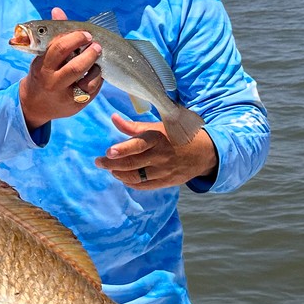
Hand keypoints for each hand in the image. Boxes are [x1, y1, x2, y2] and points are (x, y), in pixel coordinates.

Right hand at [19, 7, 103, 130]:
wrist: (35, 104)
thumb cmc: (42, 73)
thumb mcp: (42, 56)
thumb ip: (54, 35)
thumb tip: (58, 10)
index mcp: (43, 67)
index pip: (59, 49)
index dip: (75, 38)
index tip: (85, 34)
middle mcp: (53, 83)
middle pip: (75, 67)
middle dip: (90, 53)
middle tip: (97, 45)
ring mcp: (65, 96)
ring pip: (88, 80)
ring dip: (96, 66)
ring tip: (97, 59)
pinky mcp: (76, 105)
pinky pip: (93, 90)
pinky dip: (98, 78)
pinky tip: (96, 71)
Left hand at [94, 115, 217, 188]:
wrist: (204, 152)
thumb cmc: (175, 135)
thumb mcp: (158, 127)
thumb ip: (134, 126)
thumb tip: (113, 118)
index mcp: (158, 138)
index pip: (138, 145)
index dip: (122, 149)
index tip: (108, 152)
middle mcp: (160, 156)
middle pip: (132, 164)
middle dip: (112, 164)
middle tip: (98, 162)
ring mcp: (164, 171)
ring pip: (136, 177)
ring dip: (119, 174)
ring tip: (110, 169)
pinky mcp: (166, 182)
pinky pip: (144, 186)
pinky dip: (131, 182)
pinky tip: (122, 177)